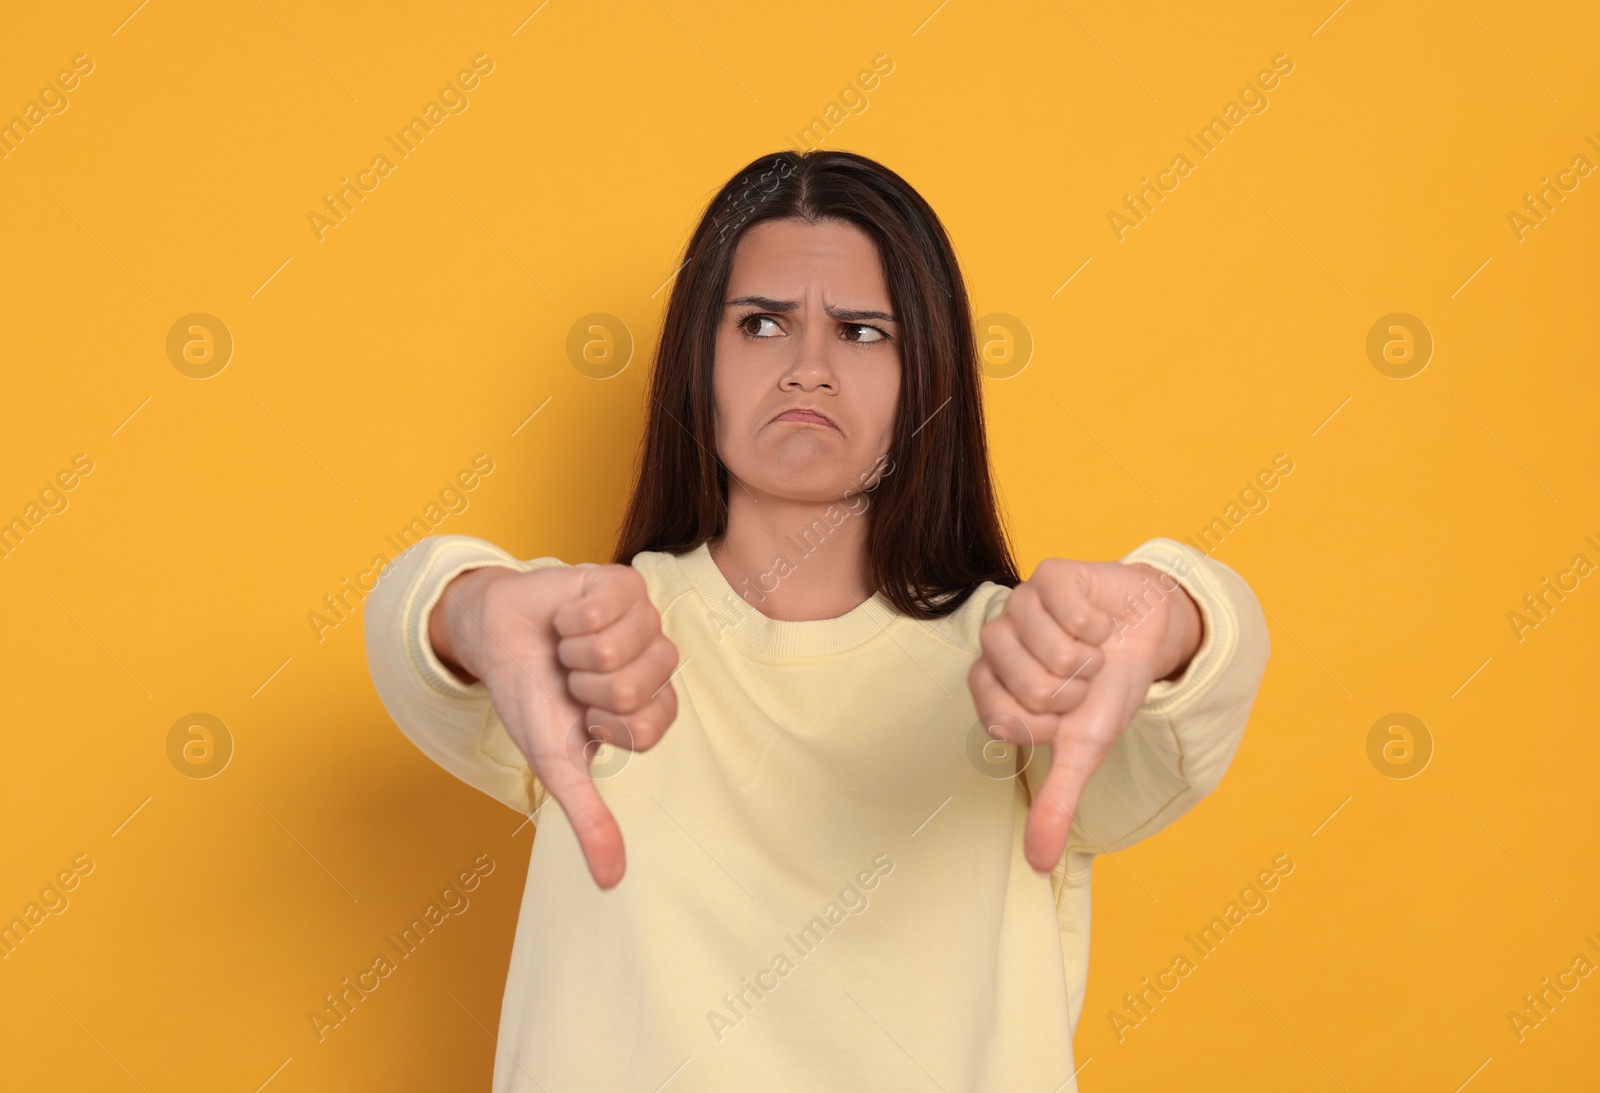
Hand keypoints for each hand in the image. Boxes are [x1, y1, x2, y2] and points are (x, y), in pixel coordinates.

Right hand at [430, 563, 679, 889]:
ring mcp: (646, 621)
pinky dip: (569, 617)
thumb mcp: (558, 765)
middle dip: (583, 687)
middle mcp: (657, 663)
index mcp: (651, 707)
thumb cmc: (532, 698)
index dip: (604, 724)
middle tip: (571, 677)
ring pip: (617, 648)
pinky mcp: (624, 584)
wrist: (496, 637)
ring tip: (567, 648)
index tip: (582, 716)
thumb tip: (611, 882)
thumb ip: (589, 820)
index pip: (649, 728)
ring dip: (574, 652)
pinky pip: (604, 607)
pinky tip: (565, 617)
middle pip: (633, 689)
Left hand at [967, 557, 1203, 873]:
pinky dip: (1099, 626)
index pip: (1002, 724)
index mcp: (991, 687)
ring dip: (1089, 658)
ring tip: (1093, 650)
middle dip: (1074, 692)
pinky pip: (1071, 612)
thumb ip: (1057, 801)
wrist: (1147, 634)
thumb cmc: (1106, 689)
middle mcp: (996, 644)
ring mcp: (1018, 605)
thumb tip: (1037, 864)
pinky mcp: (1048, 575)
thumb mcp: (1084, 750)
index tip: (1064, 714)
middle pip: (1030, 689)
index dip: (1048, 726)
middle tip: (1083, 678)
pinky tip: (1099, 621)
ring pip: (1053, 650)